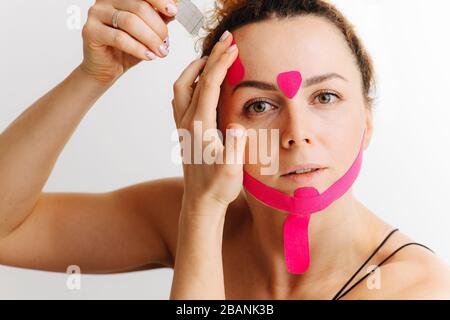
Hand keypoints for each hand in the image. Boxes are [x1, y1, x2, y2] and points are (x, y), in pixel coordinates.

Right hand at [79, 0, 176, 83]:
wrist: (107, 68)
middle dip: (157, 27)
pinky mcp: (91, 31)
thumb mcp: (148, 31)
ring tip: (159, 51)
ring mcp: (96, 13)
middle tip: (165, 42)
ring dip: (150, 38)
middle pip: (139, 7)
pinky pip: (119, 38)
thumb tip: (174, 6)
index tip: (173, 11)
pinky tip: (148, 56)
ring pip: (130, 21)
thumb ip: (159, 18)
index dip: (159, 0)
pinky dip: (137, 48)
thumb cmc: (126, 48)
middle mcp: (106, 0)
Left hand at [171, 31, 246, 211]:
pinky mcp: (184, 130)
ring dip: (195, 68)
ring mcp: (183, 125)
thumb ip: (235, 147)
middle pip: (190, 80)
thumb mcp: (231, 170)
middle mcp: (186, 122)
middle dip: (207, 58)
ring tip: (213, 57)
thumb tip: (237, 126)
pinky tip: (203, 83)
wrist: (200, 202)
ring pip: (181, 87)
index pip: (209, 87)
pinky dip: (191, 82)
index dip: (220, 64)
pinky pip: (182, 98)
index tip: (232, 47)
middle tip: (224, 42)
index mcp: (199, 127)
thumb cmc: (217, 187)